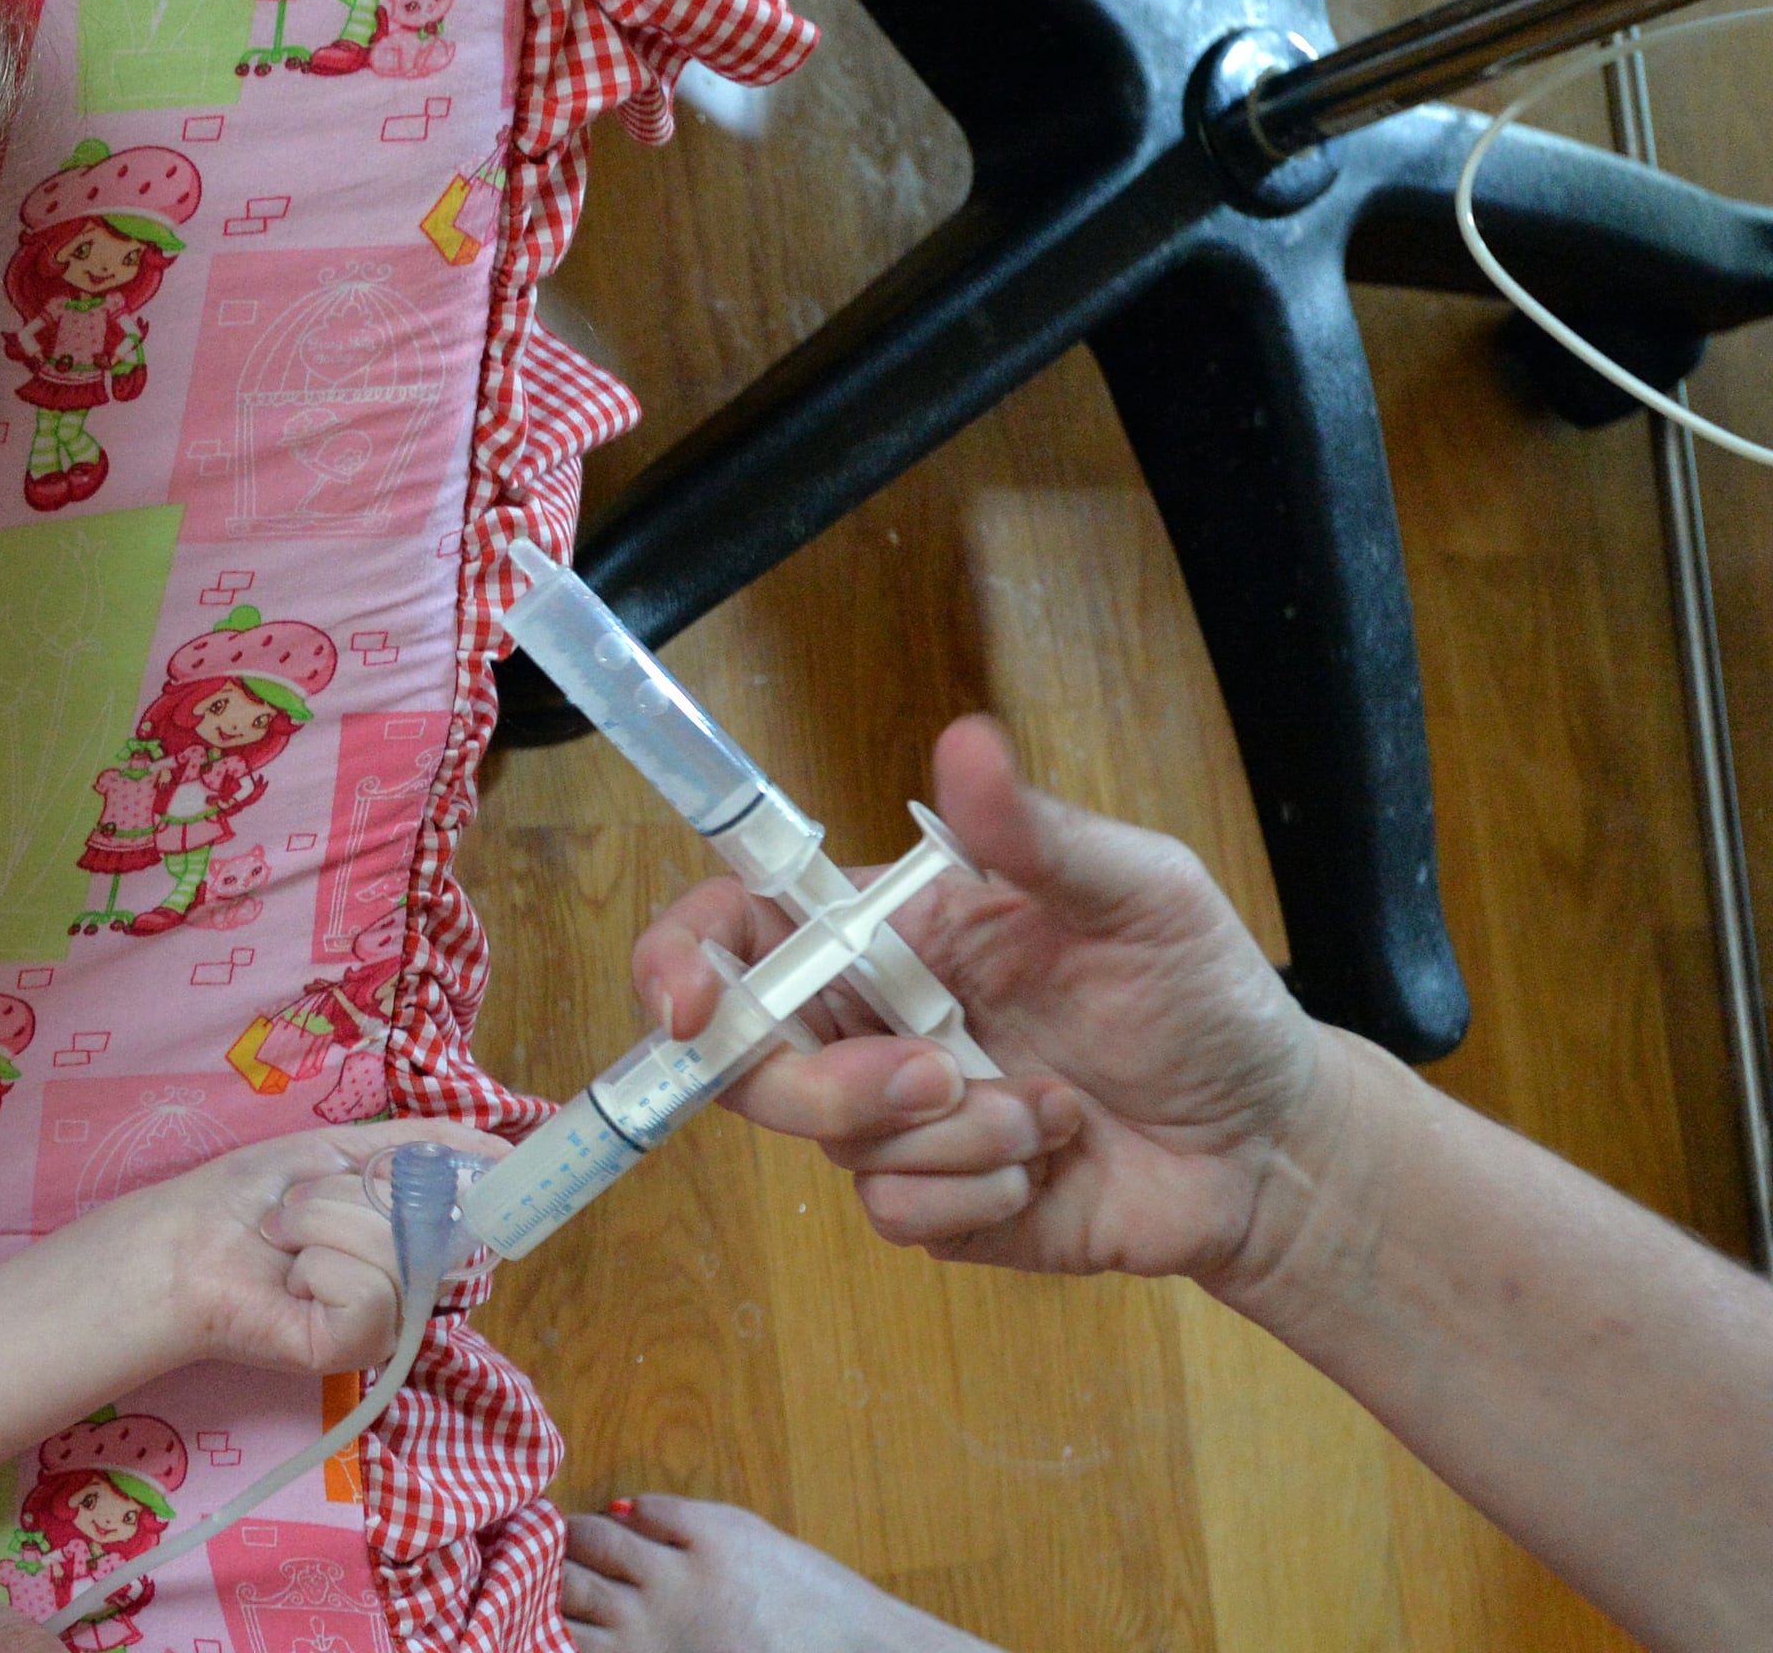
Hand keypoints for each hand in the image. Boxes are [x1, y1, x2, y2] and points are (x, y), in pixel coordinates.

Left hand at [111, 1117, 509, 1375]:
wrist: (184, 1240)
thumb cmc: (251, 1197)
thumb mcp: (341, 1149)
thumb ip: (420, 1145)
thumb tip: (500, 1146)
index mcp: (410, 1237)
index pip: (473, 1212)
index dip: (475, 1189)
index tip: (478, 1167)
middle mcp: (408, 1283)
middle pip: (434, 1224)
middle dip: (353, 1195)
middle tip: (300, 1209)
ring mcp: (387, 1321)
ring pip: (396, 1252)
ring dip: (321, 1224)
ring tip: (284, 1241)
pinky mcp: (358, 1349)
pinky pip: (370, 1291)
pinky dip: (318, 1269)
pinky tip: (289, 1282)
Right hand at [629, 717, 1333, 1289]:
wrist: (1268, 1145)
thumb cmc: (1203, 999)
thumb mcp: (1140, 891)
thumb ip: (1036, 832)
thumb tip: (963, 738)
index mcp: (891, 929)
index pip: (735, 929)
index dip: (678, 961)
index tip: (684, 1006)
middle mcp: (871, 1020)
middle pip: (747, 1056)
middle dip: (830, 1079)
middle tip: (944, 1075)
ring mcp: (894, 1118)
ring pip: (830, 1140)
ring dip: (950, 1136)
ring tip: (1049, 1114)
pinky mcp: (931, 1202)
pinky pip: (894, 1209)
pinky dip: (975, 1195)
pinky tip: (1045, 1166)